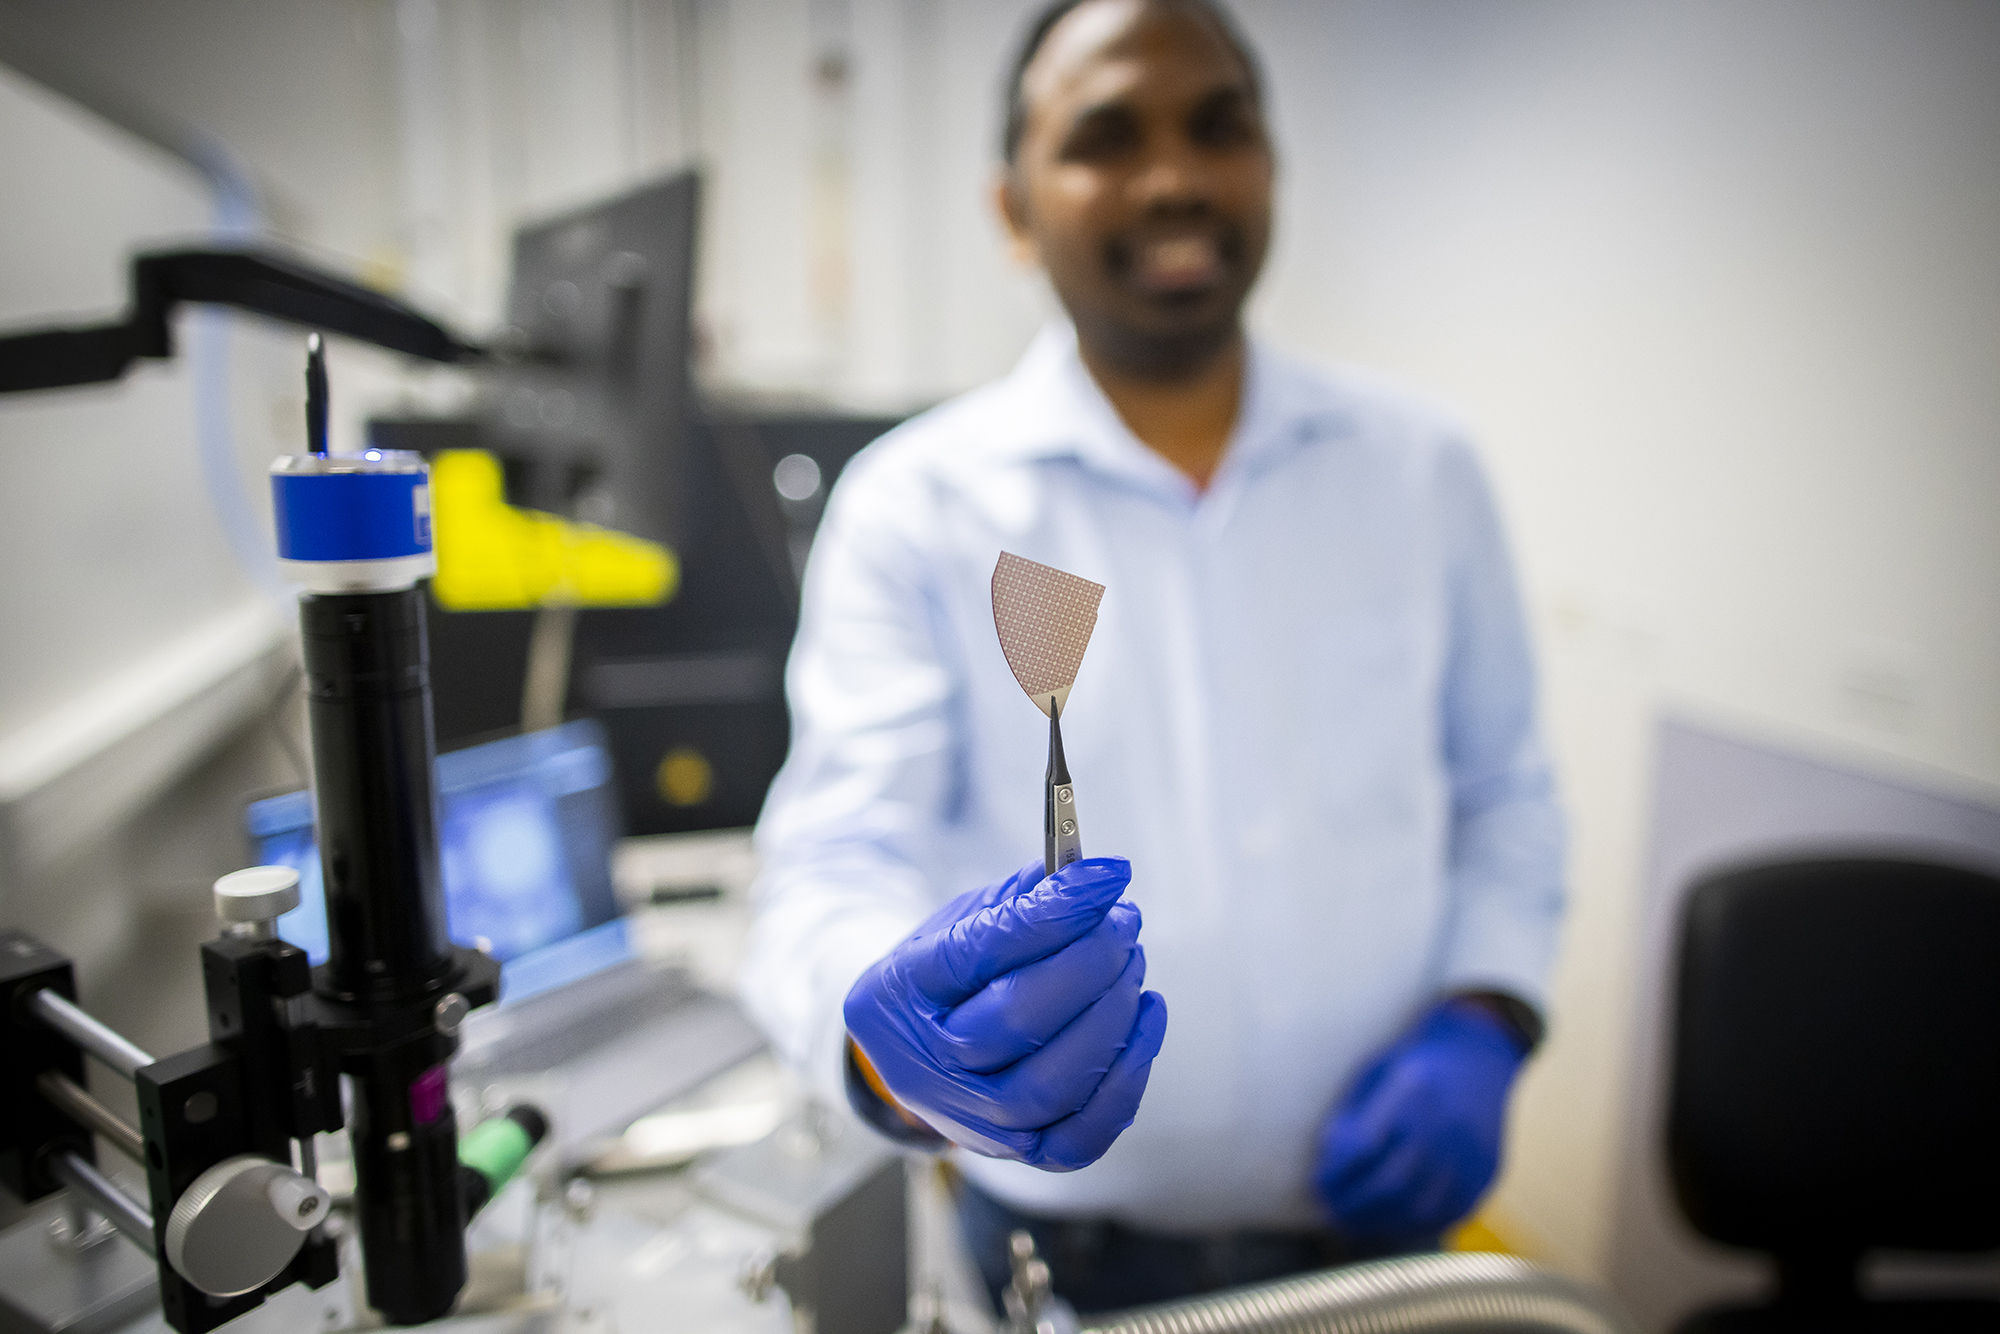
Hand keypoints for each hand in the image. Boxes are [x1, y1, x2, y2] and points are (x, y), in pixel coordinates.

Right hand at [844, 857, 1167, 1170]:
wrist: (916, 1052)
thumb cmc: (945, 979)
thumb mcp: (959, 922)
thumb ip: (1018, 901)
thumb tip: (1089, 880)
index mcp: (898, 993)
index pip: (982, 949)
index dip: (1055, 912)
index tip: (1109, 877)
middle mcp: (925, 1068)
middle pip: (1016, 1022)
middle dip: (1089, 964)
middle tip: (1123, 923)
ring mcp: (970, 1122)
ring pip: (1052, 1085)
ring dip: (1112, 1017)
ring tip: (1132, 965)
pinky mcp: (1017, 1153)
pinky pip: (1081, 1139)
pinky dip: (1127, 1080)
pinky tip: (1144, 1019)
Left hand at [1311, 997, 1529, 1241]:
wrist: (1479, 1060)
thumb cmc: (1413, 1065)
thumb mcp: (1377, 1074)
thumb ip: (1354, 1116)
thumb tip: (1329, 1163)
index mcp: (1415, 1091)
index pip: (1365, 1146)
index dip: (1337, 1171)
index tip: (1317, 1183)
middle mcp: (1447, 1127)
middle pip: (1391, 1184)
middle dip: (1353, 1205)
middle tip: (1328, 1211)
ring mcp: (1471, 1156)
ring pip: (1418, 1208)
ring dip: (1378, 1224)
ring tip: (1350, 1224)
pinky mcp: (1485, 1177)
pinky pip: (1445, 1216)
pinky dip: (1411, 1226)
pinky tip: (1386, 1224)